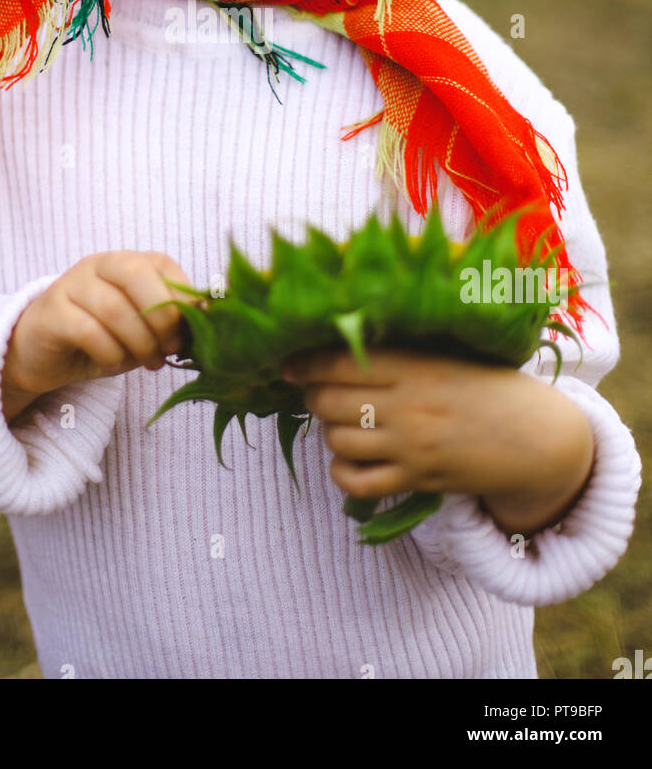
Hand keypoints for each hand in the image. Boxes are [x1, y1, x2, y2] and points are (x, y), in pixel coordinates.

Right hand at [2, 251, 191, 416]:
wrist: (42, 354)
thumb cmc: (101, 339)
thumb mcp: (141, 329)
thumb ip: (168, 322)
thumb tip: (206, 321)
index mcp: (127, 262)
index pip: (162, 264)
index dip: (181, 299)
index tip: (188, 333)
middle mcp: (98, 264)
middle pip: (136, 274)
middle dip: (161, 317)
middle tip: (169, 349)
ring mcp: (71, 284)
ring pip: (113, 307)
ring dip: (138, 342)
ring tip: (147, 362)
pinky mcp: (51, 311)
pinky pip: (87, 330)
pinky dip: (109, 352)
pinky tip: (114, 363)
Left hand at [280, 345, 593, 533]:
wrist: (533, 436)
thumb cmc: (485, 384)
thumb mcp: (445, 355)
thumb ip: (398, 351)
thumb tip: (341, 337)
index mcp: (414, 364)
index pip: (341, 361)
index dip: (305, 363)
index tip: (288, 363)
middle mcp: (407, 405)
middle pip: (329, 401)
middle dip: (313, 395)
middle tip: (317, 390)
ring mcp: (411, 446)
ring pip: (337, 440)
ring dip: (329, 430)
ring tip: (341, 420)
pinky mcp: (417, 479)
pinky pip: (357, 482)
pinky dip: (342, 472)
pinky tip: (349, 458)